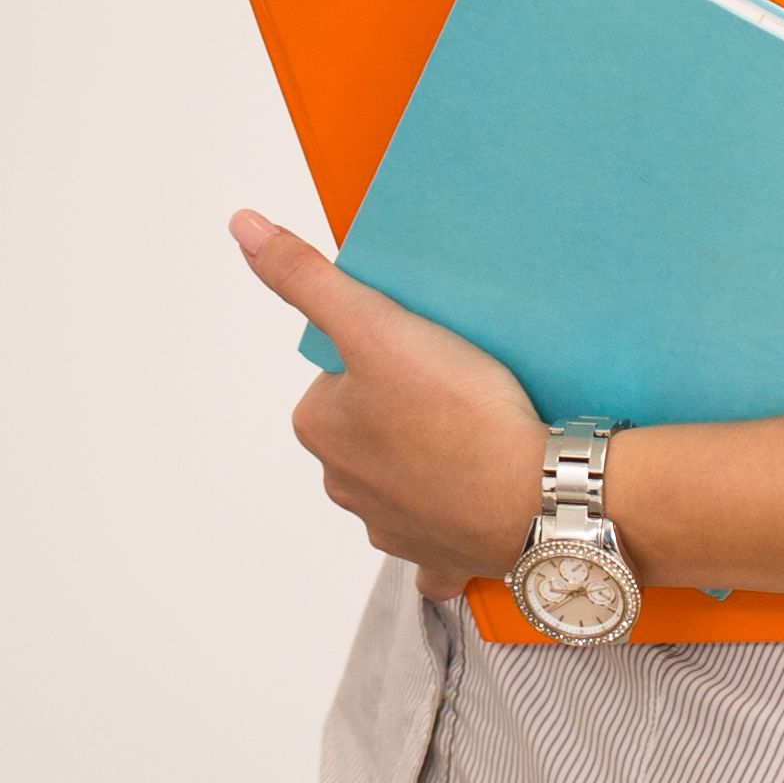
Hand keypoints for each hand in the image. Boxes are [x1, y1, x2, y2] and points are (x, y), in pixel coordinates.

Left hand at [232, 210, 547, 583]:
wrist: (538, 496)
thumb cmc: (459, 413)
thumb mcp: (375, 324)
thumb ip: (307, 277)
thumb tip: (245, 230)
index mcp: (320, 429)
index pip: (344, 367)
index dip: (387, 347)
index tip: (425, 346)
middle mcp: (343, 483)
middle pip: (374, 416)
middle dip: (408, 399)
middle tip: (458, 380)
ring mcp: (391, 524)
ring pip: (406, 469)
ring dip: (433, 451)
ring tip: (479, 423)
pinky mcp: (439, 552)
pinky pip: (438, 528)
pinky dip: (454, 511)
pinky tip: (475, 490)